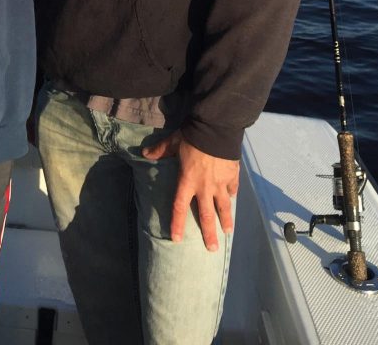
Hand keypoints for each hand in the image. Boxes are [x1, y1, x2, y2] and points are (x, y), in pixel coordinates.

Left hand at [142, 133, 238, 251]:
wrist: (216, 129)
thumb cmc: (192, 136)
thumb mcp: (173, 141)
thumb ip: (160, 150)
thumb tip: (144, 153)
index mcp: (187, 180)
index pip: (179, 207)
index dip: (177, 224)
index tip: (177, 239)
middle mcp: (204, 187)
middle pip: (206, 215)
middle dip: (209, 233)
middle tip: (212, 249)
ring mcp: (220, 183)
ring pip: (223, 207)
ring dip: (226, 220)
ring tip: (228, 232)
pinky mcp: (232, 176)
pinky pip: (232, 189)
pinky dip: (232, 195)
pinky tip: (233, 200)